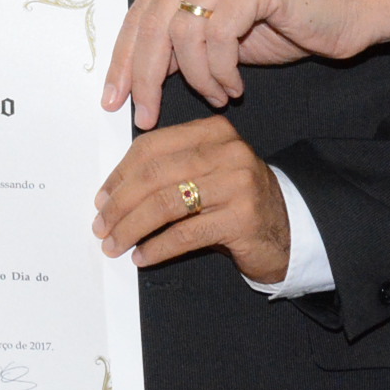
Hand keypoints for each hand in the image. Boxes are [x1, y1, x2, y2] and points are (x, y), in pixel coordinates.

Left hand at [91, 116, 292, 283]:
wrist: (289, 229)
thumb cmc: (236, 202)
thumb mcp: (206, 173)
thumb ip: (169, 170)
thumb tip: (112, 193)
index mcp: (213, 132)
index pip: (153, 146)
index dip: (120, 174)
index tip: (101, 198)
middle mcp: (228, 151)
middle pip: (155, 174)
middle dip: (120, 203)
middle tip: (101, 226)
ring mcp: (238, 184)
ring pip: (166, 204)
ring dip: (132, 227)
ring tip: (115, 244)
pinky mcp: (242, 219)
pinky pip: (186, 234)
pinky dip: (157, 247)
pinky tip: (142, 257)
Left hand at [104, 0, 389, 128]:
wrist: (346, 12)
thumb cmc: (282, 25)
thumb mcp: (215, 37)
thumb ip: (176, 45)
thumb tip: (132, 78)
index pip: (139, 12)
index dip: (123, 59)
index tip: (112, 100)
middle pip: (153, 21)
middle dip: (145, 76)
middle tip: (146, 115)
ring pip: (182, 31)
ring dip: (196, 78)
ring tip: (217, 97)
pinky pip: (217, 35)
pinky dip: (220, 71)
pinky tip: (235, 87)